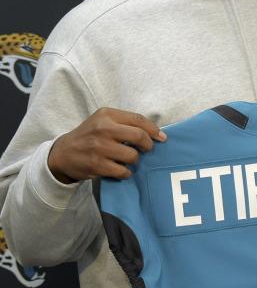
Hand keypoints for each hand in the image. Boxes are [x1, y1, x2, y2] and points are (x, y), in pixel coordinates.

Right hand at [47, 108, 166, 183]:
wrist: (63, 153)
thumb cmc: (89, 136)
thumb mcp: (103, 121)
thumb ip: (125, 123)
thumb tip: (156, 133)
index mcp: (107, 115)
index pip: (138, 119)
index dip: (154, 130)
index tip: (162, 138)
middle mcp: (103, 128)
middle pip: (139, 136)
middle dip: (148, 145)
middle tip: (147, 150)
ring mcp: (99, 147)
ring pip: (133, 156)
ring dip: (135, 160)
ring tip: (129, 160)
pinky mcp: (96, 164)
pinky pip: (123, 171)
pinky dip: (126, 172)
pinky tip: (121, 170)